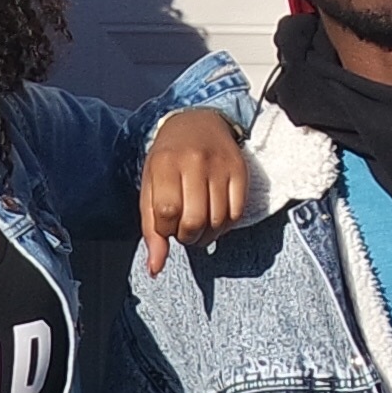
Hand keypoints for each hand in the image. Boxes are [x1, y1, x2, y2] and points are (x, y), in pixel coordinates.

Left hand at [138, 104, 254, 270]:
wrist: (197, 123)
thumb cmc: (168, 161)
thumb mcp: (150, 188)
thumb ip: (151, 229)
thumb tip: (155, 269)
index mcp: (165, 164)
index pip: (167, 212)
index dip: (166, 229)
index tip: (166, 225)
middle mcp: (194, 162)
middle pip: (194, 221)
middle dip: (187, 236)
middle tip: (183, 229)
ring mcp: (220, 166)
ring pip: (217, 221)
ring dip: (206, 234)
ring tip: (198, 223)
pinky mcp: (241, 171)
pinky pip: (236, 213)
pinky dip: (225, 225)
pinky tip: (215, 218)